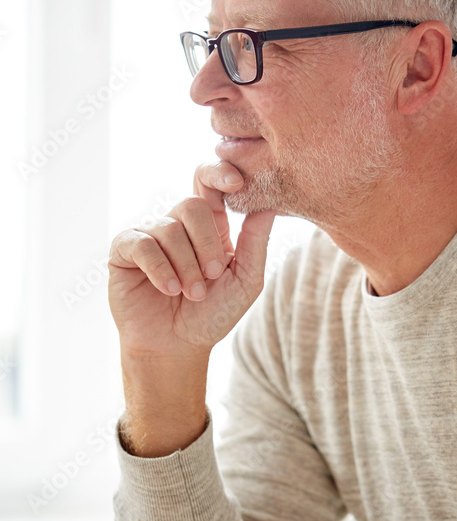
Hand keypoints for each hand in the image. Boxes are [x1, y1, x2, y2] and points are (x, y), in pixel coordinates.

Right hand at [108, 160, 275, 357]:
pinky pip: (142, 244)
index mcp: (209, 225)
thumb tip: (269, 205)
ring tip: (192, 294)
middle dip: (207, 243)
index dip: (221, 173)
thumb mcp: (246, 280)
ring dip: (187, 266)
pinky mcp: (124, 250)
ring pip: (170, 228)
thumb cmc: (213, 314)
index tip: (238, 182)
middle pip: (193, 205)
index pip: (210, 182)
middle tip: (213, 275)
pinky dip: (160, 268)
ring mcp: (149, 234)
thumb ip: (257, 242)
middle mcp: (177, 224)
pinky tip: (170, 289)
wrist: (177, 347)